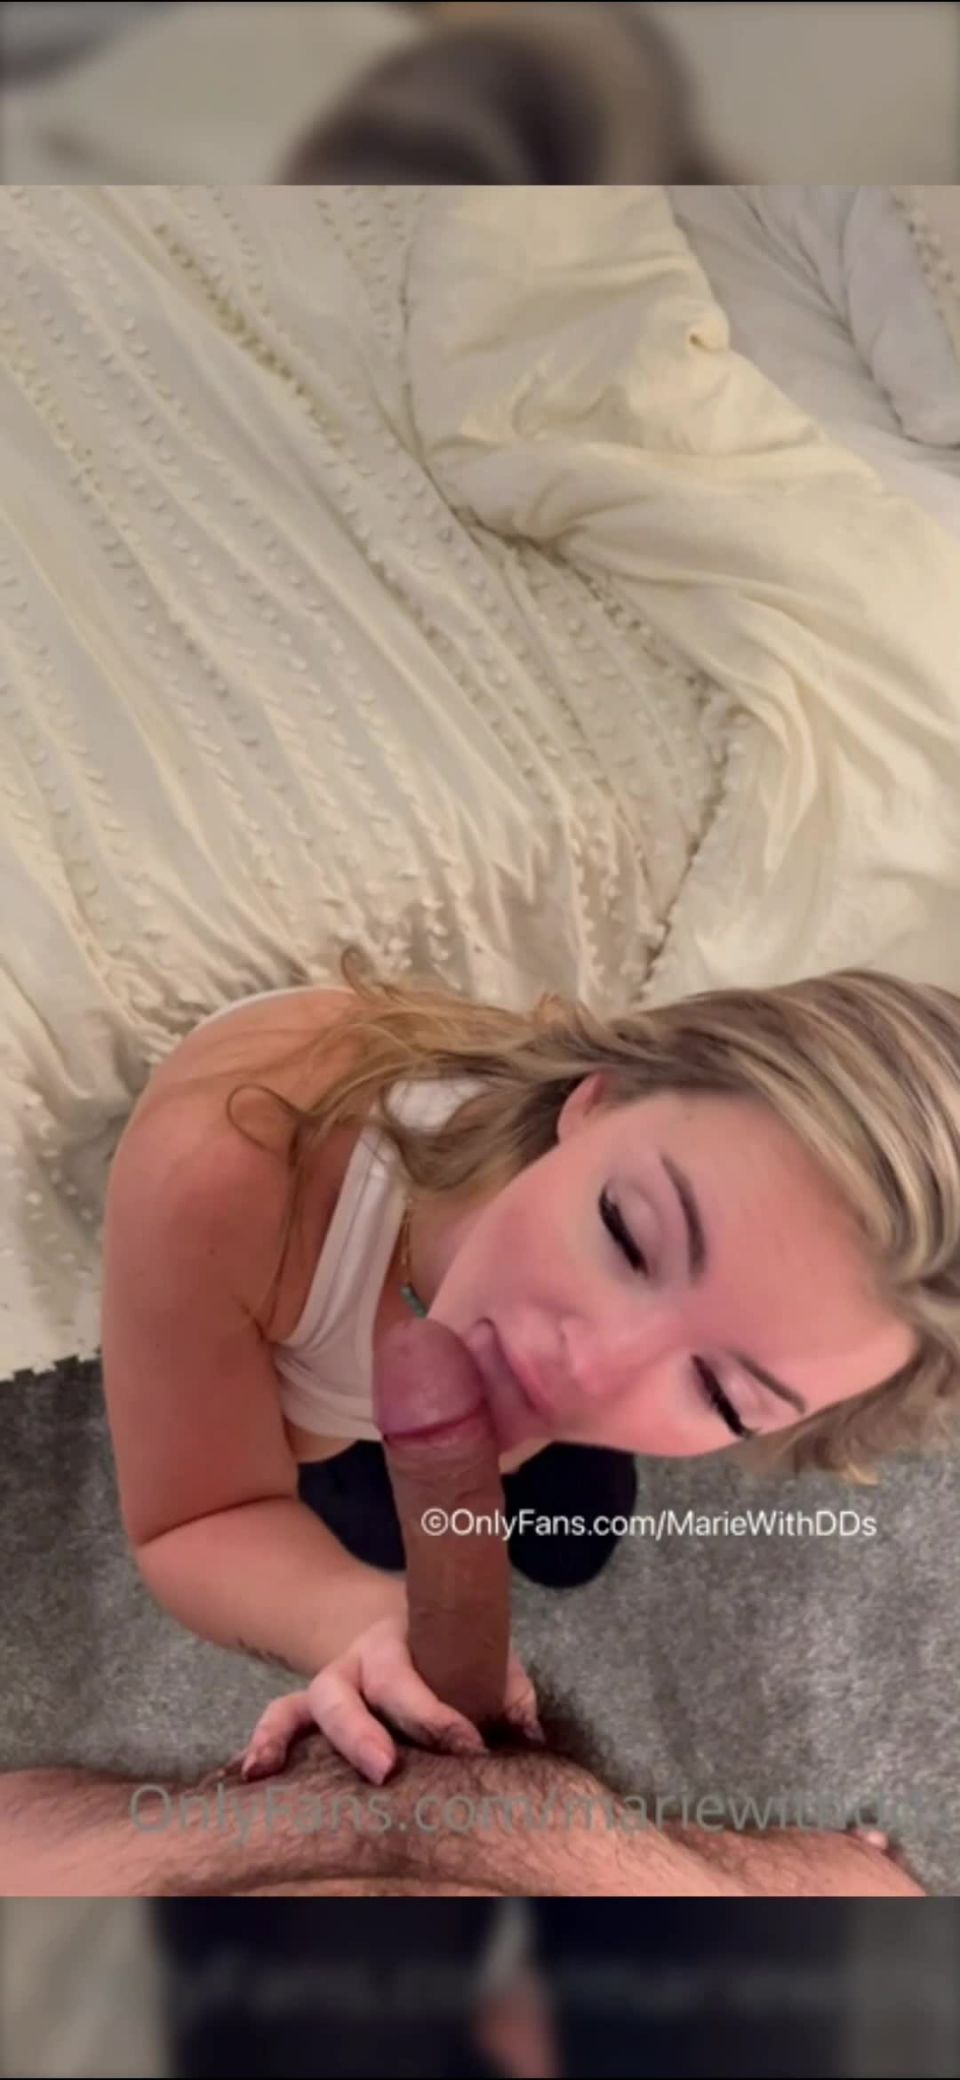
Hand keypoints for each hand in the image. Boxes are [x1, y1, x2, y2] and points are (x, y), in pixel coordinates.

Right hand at [234, 1613, 541, 1784]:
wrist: (398, 1623)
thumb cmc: (446, 1649)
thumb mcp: (478, 1654)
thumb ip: (506, 1690)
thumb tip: (531, 1738)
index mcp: (395, 1645)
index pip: (410, 1683)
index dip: (437, 1716)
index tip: (470, 1747)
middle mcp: (352, 1665)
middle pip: (344, 1695)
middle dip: (361, 1733)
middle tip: (386, 1770)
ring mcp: (324, 1688)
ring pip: (297, 1707)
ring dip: (282, 1739)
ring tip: (267, 1773)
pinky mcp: (305, 1711)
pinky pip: (276, 1722)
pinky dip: (260, 1746)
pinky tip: (250, 1776)